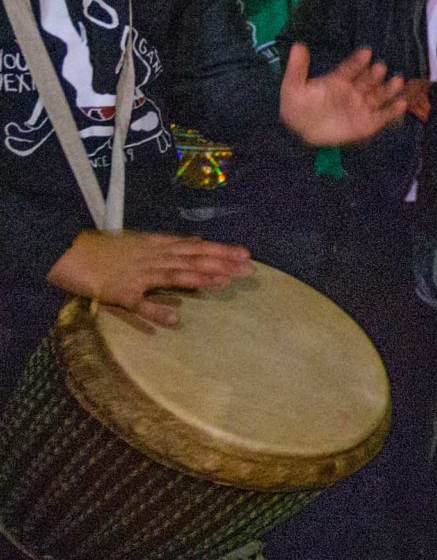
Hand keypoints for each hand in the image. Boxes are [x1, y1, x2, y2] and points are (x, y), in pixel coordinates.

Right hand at [47, 229, 249, 326]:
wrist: (65, 251)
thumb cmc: (103, 247)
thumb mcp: (139, 240)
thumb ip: (168, 243)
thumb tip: (196, 240)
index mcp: (157, 245)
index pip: (195, 246)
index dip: (221, 250)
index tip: (247, 254)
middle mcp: (152, 258)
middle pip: (191, 259)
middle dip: (221, 263)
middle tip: (248, 269)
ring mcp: (138, 275)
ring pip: (173, 275)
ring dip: (199, 278)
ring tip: (223, 282)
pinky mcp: (121, 293)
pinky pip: (139, 304)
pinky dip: (155, 311)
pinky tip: (174, 319)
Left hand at [279, 42, 406, 147]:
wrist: (300, 133)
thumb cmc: (296, 108)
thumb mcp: (293, 86)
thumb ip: (298, 68)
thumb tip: (297, 45)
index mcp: (339, 80)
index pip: (351, 68)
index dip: (358, 61)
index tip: (366, 52)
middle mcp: (354, 91)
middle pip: (368, 80)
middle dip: (374, 74)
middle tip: (380, 67)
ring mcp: (362, 106)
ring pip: (379, 95)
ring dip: (389, 88)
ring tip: (398, 81)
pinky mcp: (369, 122)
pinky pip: (384, 116)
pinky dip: (393, 111)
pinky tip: (402, 104)